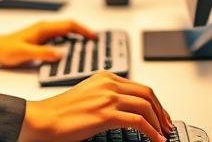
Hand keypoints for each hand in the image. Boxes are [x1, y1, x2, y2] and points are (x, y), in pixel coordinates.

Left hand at [0, 20, 95, 66]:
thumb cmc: (6, 50)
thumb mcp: (25, 53)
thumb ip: (43, 53)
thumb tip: (62, 53)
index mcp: (43, 28)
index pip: (69, 25)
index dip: (83, 30)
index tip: (95, 37)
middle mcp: (45, 28)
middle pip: (70, 27)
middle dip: (84, 32)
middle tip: (96, 42)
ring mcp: (43, 33)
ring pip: (66, 32)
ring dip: (78, 37)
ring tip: (88, 46)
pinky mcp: (41, 39)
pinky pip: (60, 38)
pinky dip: (70, 42)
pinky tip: (72, 51)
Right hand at [18, 72, 173, 141]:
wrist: (44, 119)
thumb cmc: (61, 112)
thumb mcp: (88, 97)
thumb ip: (106, 97)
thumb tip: (127, 111)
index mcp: (104, 77)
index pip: (139, 86)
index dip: (155, 102)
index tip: (160, 115)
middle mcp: (108, 83)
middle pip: (147, 93)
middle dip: (161, 111)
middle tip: (167, 125)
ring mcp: (108, 97)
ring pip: (146, 106)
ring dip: (159, 122)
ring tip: (163, 134)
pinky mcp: (106, 114)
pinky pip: (138, 121)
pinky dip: (151, 131)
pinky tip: (155, 139)